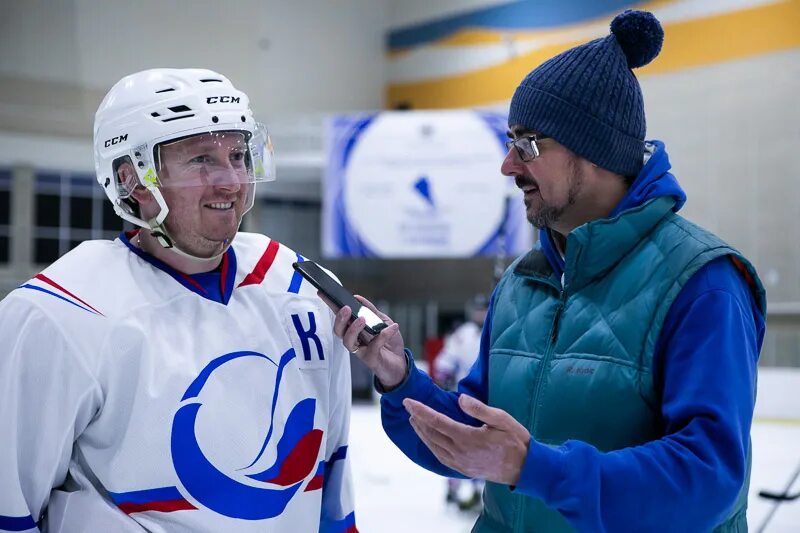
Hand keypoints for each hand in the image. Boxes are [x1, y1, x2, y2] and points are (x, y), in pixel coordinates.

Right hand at [320, 293, 407, 388]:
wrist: (401, 362)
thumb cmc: (389, 342)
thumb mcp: (382, 321)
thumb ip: (371, 311)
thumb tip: (357, 298)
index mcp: (355, 329)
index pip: (340, 317)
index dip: (331, 306)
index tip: (324, 293)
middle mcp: (354, 340)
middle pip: (339, 331)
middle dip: (340, 319)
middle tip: (346, 308)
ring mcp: (360, 351)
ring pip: (348, 341)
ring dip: (353, 329)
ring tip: (362, 319)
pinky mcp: (370, 359)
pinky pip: (374, 346)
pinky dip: (383, 335)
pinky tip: (392, 328)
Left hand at [403, 394, 530, 484]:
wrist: (525, 469)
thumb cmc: (515, 441)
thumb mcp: (502, 419)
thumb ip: (479, 409)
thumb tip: (460, 398)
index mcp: (468, 438)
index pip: (437, 422)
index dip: (421, 411)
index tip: (408, 401)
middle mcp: (460, 452)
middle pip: (431, 434)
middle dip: (418, 419)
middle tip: (408, 407)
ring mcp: (461, 463)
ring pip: (433, 447)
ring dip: (421, 433)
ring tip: (414, 421)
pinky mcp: (463, 469)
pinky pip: (441, 457)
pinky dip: (431, 446)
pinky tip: (428, 439)